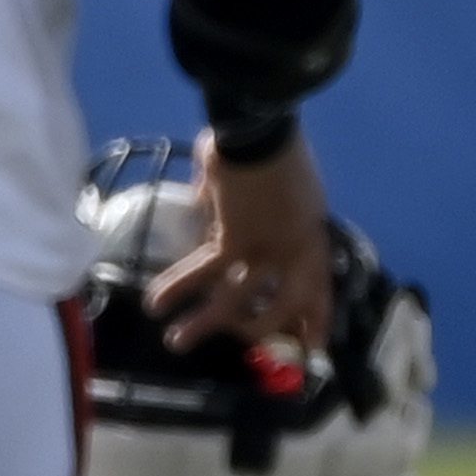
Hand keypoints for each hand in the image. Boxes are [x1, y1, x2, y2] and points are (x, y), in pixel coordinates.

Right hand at [152, 126, 336, 355]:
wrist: (261, 128)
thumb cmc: (272, 143)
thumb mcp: (278, 181)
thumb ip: (249, 203)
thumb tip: (206, 203)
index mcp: (312, 231)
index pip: (319, 285)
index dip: (317, 318)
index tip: (314, 347)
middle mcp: (295, 247)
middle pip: (286, 303)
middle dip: (263, 330)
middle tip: (241, 345)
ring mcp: (268, 247)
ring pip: (238, 298)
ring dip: (206, 322)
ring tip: (176, 341)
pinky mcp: (235, 240)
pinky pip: (205, 271)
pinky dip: (178, 286)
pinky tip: (155, 302)